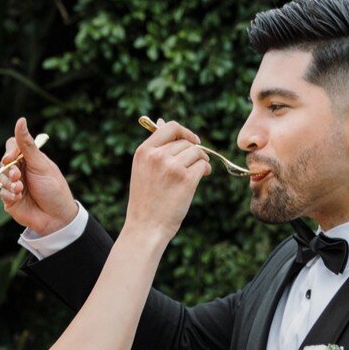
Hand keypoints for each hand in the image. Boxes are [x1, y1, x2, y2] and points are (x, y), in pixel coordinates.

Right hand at [0, 117, 77, 236]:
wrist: (57, 218)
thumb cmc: (54, 190)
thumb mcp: (41, 165)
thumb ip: (27, 145)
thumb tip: (21, 120)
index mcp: (30, 160)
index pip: (12, 147)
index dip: (9, 151)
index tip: (10, 158)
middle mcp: (21, 171)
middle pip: (4, 162)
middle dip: (9, 169)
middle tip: (17, 176)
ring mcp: (14, 185)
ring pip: (1, 178)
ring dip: (9, 183)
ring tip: (20, 190)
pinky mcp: (10, 200)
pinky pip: (1, 192)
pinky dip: (8, 194)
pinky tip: (18, 198)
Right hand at [122, 119, 210, 243]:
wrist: (146, 227)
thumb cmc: (145, 201)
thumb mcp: (143, 170)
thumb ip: (155, 148)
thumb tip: (162, 122)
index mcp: (144, 151)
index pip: (170, 128)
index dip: (185, 132)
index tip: (193, 141)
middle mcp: (157, 156)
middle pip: (186, 142)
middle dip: (195, 151)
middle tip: (196, 164)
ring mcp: (172, 167)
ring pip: (197, 153)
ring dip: (202, 161)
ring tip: (200, 171)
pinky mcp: (186, 180)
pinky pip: (203, 166)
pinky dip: (206, 170)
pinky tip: (202, 177)